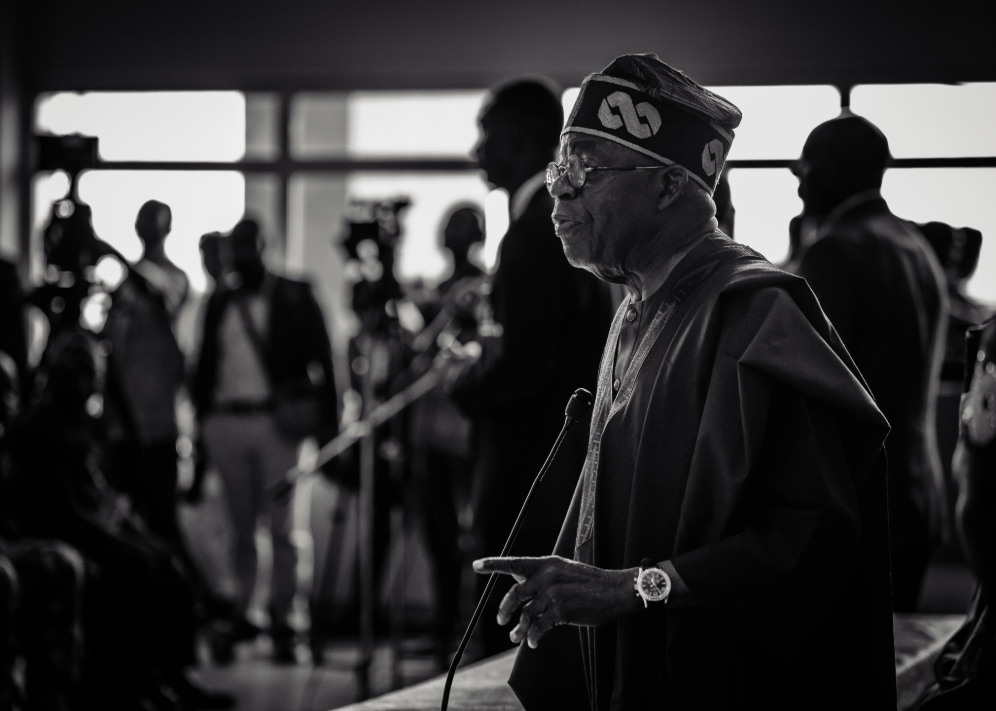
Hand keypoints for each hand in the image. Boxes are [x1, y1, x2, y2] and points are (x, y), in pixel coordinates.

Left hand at [473, 555, 640, 647]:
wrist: (615, 589)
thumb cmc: (590, 582)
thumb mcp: (564, 571)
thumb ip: (543, 577)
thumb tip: (521, 590)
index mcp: (546, 563)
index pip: (515, 563)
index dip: (494, 564)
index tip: (477, 565)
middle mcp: (547, 576)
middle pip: (515, 594)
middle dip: (505, 610)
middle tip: (502, 621)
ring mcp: (554, 593)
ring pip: (526, 615)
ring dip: (518, 629)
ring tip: (515, 637)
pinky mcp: (562, 611)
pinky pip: (539, 628)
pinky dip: (533, 638)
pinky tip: (533, 643)